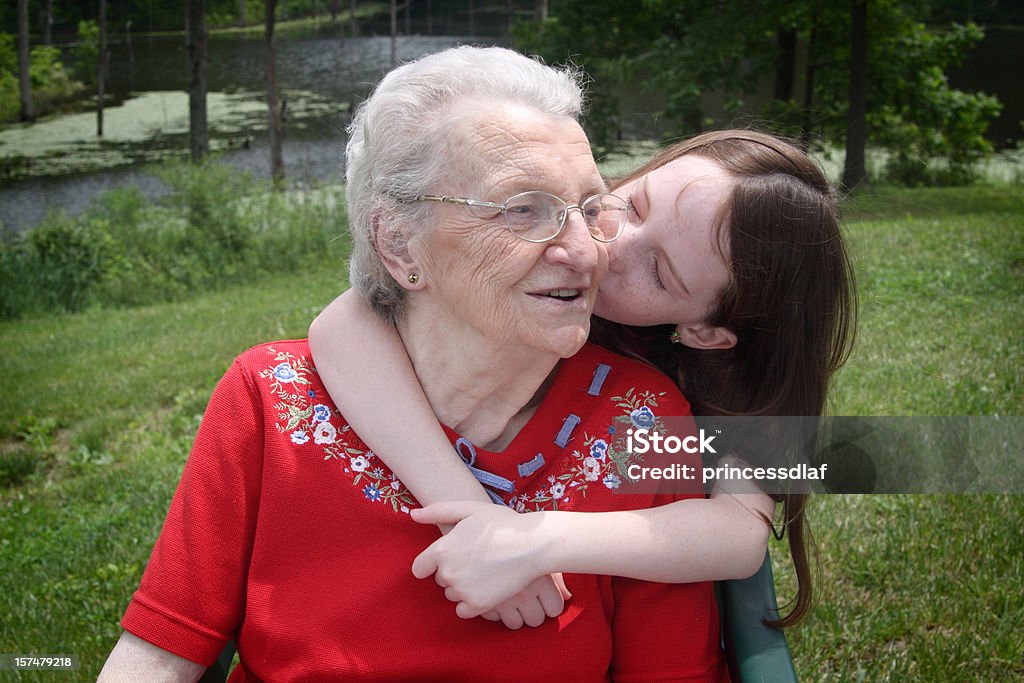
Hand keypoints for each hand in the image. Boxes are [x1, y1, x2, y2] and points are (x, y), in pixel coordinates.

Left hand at [410, 501, 570, 628]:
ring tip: (486, 572)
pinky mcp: (478, 605)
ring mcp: (462, 591)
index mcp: (441, 550)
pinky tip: (488, 587)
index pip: (419, 568)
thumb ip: (438, 511)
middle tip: (477, 560)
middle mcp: (447, 573)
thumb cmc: (502, 524)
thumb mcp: (470, 510)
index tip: (448, 561)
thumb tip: (413, 514)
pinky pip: (463, 611)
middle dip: (453, 572)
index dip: (431, 565)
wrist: (532, 545)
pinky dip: (472, 603)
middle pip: (440, 580)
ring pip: (452, 595)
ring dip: (463, 587)